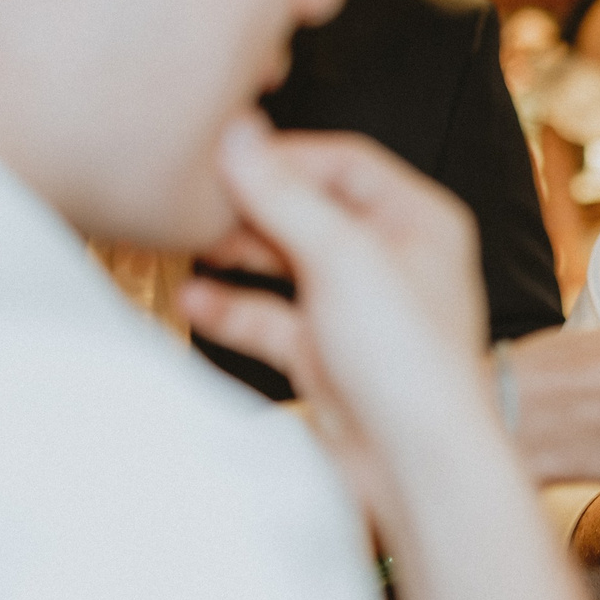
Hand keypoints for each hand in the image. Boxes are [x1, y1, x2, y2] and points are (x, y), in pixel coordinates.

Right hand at [178, 121, 490, 515]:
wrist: (416, 466)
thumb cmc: (406, 358)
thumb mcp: (341, 257)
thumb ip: (283, 195)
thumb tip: (237, 133)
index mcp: (418, 220)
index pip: (344, 161)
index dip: (282, 155)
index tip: (219, 154)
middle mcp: (392, 259)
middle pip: (310, 209)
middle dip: (251, 205)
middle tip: (191, 200)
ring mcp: (357, 310)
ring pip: (286, 263)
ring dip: (235, 253)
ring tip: (181, 242)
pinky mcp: (327, 357)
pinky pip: (271, 319)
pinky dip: (232, 308)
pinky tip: (191, 300)